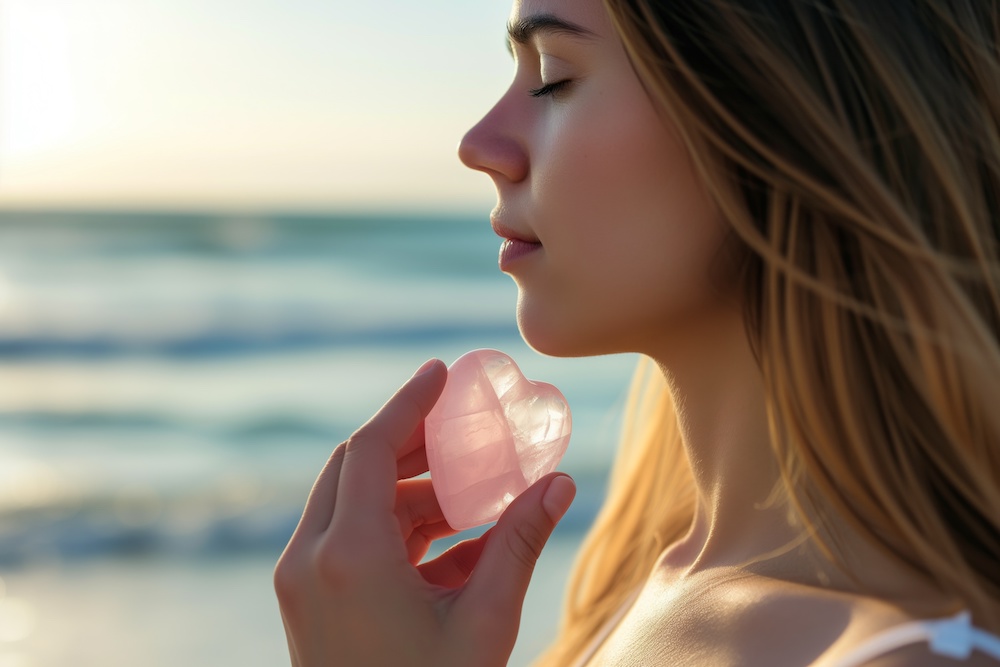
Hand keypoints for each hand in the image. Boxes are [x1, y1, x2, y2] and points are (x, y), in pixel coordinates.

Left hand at [274, 359, 575, 666]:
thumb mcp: (483, 622)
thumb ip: (519, 544)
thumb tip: (560, 484)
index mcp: (347, 556)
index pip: (374, 447)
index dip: (410, 402)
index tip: (442, 372)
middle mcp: (310, 559)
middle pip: (359, 467)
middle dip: (415, 443)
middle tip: (466, 429)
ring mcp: (303, 581)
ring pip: (355, 503)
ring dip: (413, 491)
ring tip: (475, 493)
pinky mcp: (309, 600)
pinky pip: (352, 542)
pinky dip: (400, 531)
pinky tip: (455, 542)